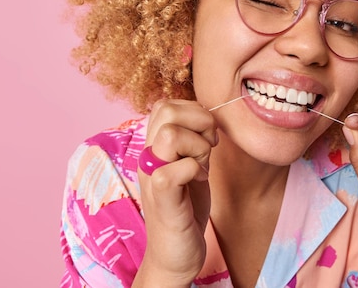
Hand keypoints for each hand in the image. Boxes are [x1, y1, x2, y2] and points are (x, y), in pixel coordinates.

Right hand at [132, 99, 217, 287]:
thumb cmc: (185, 209)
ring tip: (202, 165)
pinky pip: (175, 169)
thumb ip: (193, 141)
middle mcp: (148, 157)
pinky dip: (195, 169)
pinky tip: (200, 181)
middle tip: (209, 145)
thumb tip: (206, 115)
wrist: (175, 254)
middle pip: (165, 110)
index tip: (207, 135)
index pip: (165, 104)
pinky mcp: (162, 200)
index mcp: (154, 147)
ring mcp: (152, 177)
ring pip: (170, 135)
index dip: (194, 111)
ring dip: (198, 145)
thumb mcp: (191, 165)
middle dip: (199, 120)